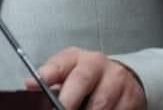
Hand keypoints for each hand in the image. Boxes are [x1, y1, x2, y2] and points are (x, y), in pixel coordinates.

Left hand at [25, 47, 145, 109]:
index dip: (47, 75)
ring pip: (100, 105)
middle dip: (68, 102)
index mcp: (78, 58)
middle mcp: (99, 65)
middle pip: (82, 83)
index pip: (61, 64)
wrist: (123, 78)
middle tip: (60, 109)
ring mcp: (118, 82)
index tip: (35, 86)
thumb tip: (29, 85)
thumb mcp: (68, 70)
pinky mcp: (132, 99)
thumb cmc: (88, 76)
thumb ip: (50, 77)